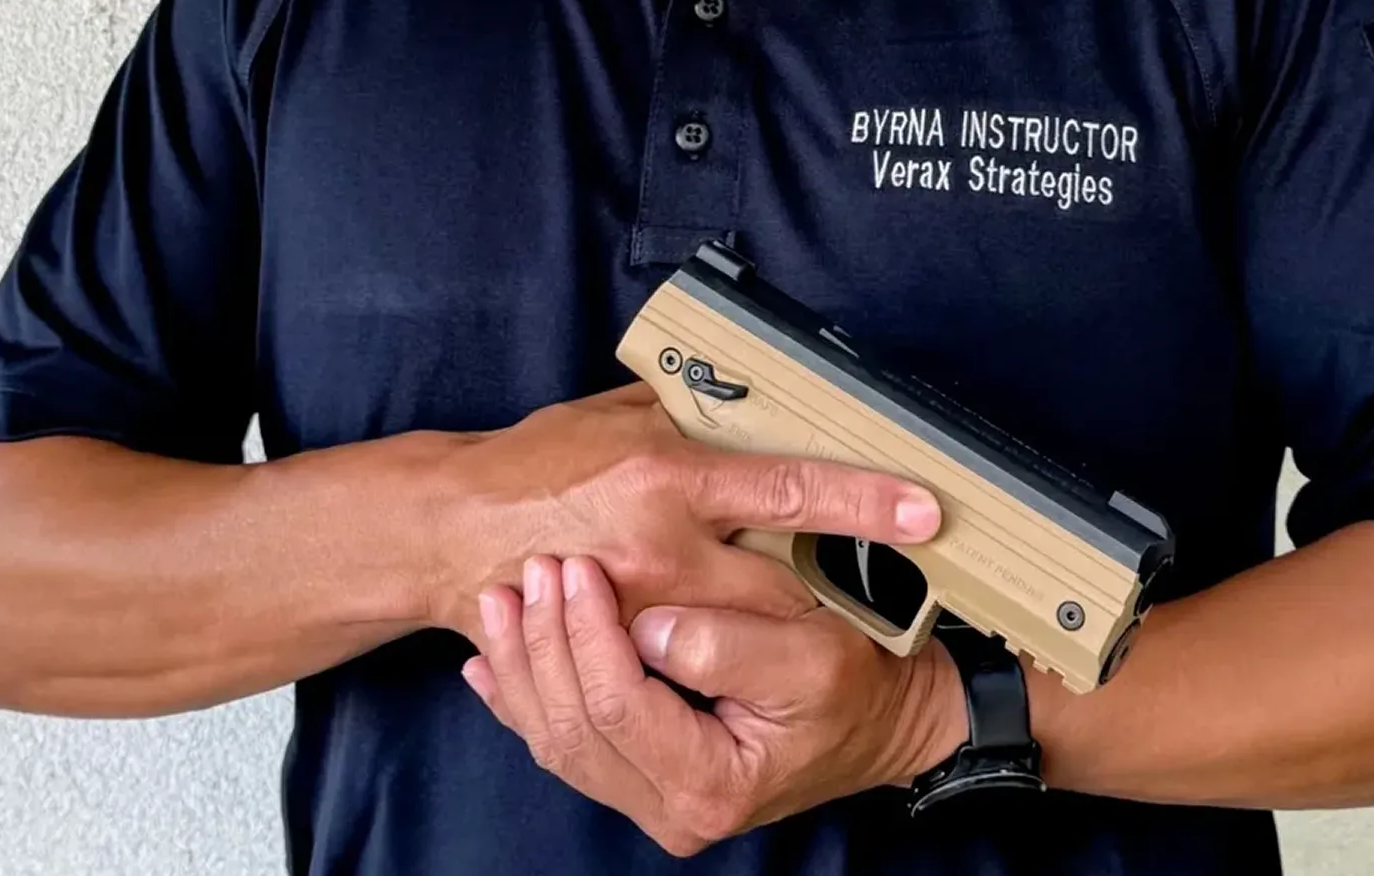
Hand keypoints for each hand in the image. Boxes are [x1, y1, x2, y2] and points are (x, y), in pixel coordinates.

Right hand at [429, 383, 943, 644]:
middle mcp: (664, 547)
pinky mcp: (624, 647)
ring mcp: (644, 607)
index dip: (863, 501)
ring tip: (815, 609)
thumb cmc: (534, 464)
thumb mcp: (615, 417)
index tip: (923, 509)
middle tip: (870, 574)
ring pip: (753, 629)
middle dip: (832, 581)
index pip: (789, 490)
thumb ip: (685, 414)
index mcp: (669, 474)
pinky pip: (700, 657)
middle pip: (787, 580)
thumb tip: (746, 403)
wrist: (449, 531)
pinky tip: (742, 637)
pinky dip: (730, 645)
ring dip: (787, 619)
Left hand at [462, 553, 968, 857]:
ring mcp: (651, 797)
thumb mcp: (814, 657)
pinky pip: (562, 744)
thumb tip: (651, 625)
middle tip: (530, 569)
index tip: (576, 566)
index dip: (588, 633)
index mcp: (708, 783)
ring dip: (522, 666)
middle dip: (542, 643)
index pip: (617, 706)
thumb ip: (727, 645)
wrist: (884, 721)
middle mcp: (670, 807)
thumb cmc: (858, 684)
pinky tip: (490, 661)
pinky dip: (518, 700)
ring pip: (555, 739)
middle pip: (571, 727)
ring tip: (500, 600)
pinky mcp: (642, 776)